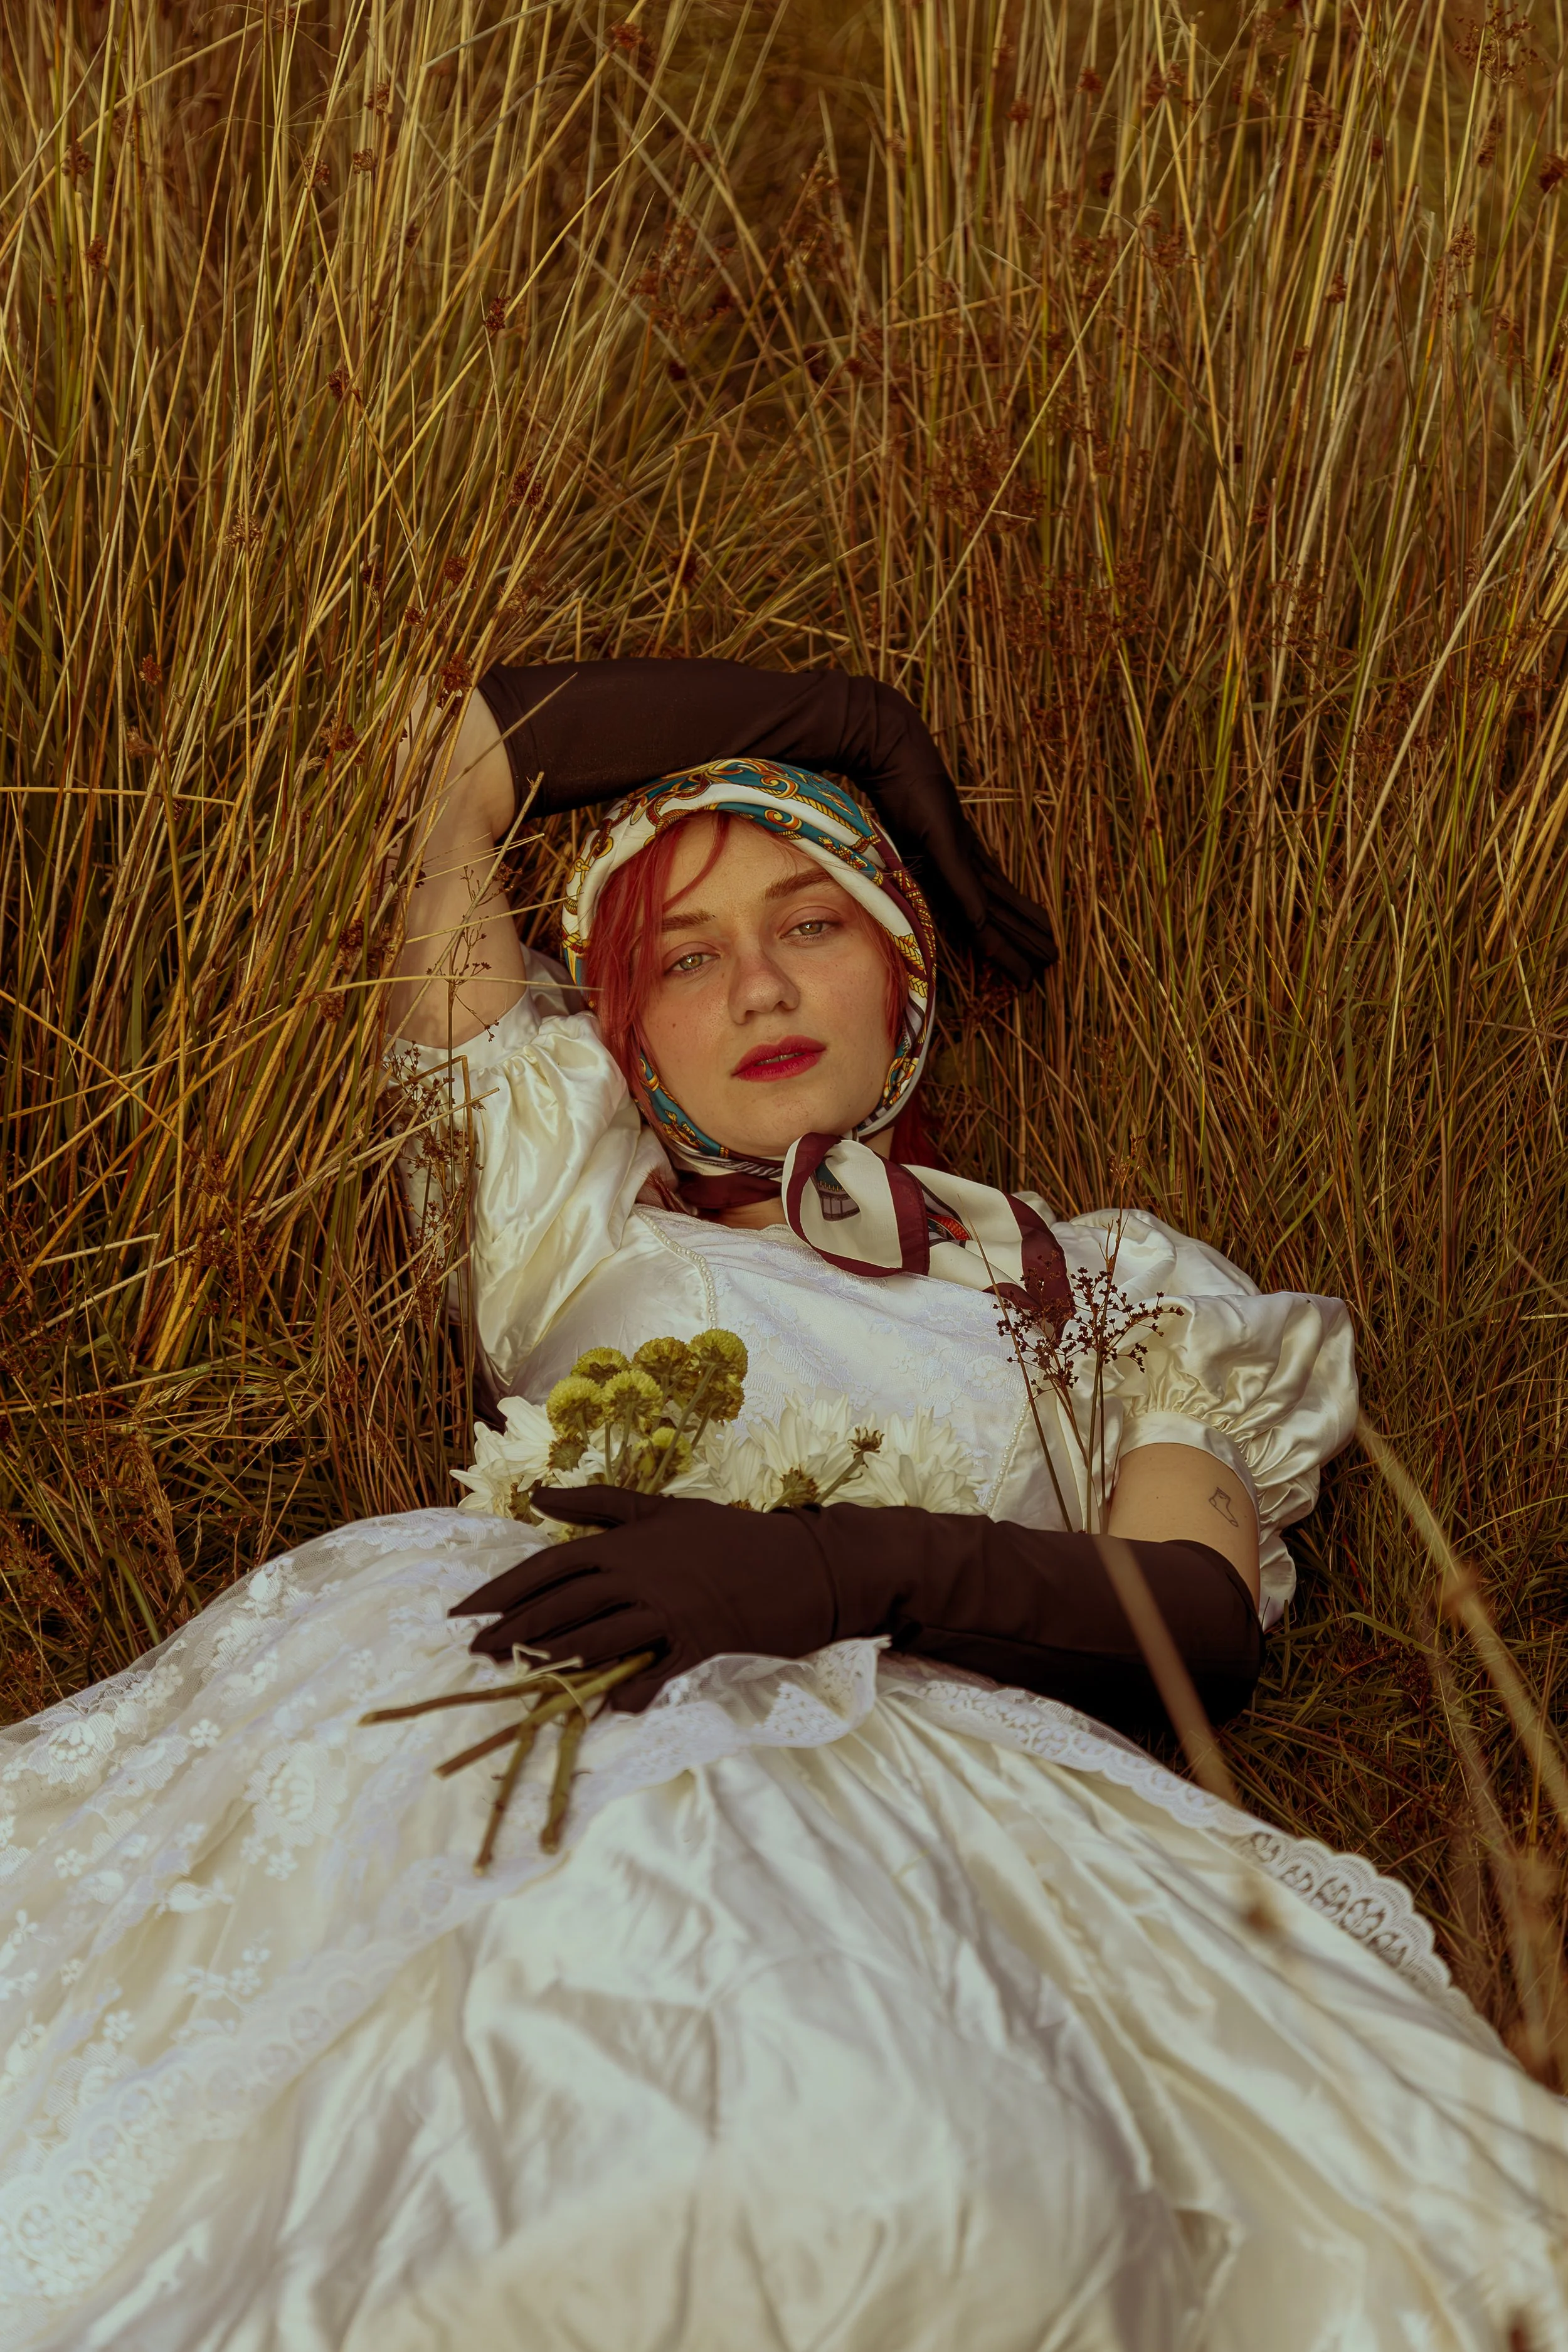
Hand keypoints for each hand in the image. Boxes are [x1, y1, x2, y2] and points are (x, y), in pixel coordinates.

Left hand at [449, 1487, 848, 1710]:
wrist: (802, 1562)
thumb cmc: (729, 1534)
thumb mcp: (663, 1509)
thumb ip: (600, 1503)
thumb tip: (537, 1497)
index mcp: (625, 1540)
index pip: (548, 1565)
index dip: (501, 1591)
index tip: (464, 1613)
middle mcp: (638, 1572)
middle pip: (561, 1604)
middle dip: (513, 1631)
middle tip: (476, 1654)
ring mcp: (667, 1608)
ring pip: (596, 1637)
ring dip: (554, 1661)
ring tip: (519, 1679)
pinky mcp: (697, 1641)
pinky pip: (652, 1672)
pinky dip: (629, 1691)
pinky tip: (607, 1708)